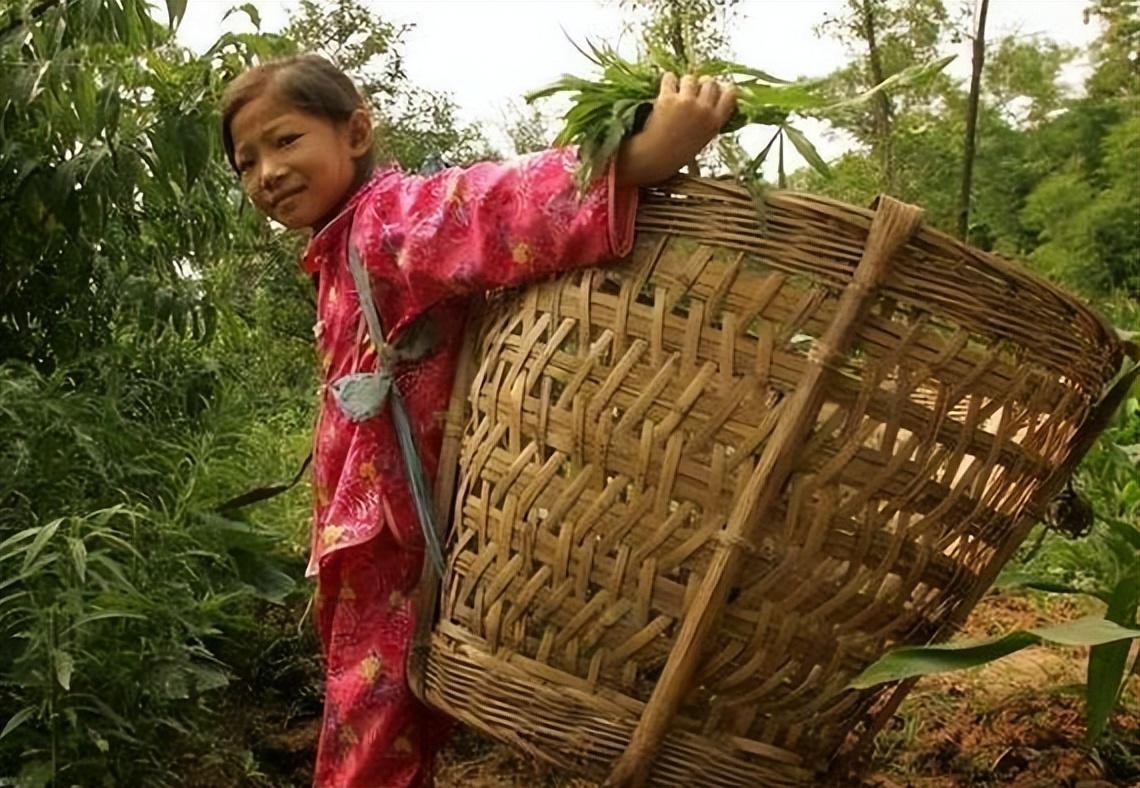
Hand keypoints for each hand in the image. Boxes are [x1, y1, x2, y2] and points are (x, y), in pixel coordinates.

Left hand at [614, 72, 736, 187]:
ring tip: (677, 93)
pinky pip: (670, 78)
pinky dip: (667, 81)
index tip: (714, 91)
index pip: (729, 94)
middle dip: (701, 84)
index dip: (721, 89)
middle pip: (710, 82)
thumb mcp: (703, 138)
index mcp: (715, 122)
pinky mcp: (668, 99)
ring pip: (690, 78)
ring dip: (683, 83)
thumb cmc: (678, 152)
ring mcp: (686, 103)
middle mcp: (704, 111)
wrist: (654, 159)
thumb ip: (710, 118)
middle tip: (692, 91)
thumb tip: (715, 95)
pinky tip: (666, 89)